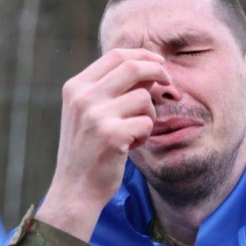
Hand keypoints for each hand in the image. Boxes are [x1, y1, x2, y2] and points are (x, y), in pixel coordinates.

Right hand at [35, 48, 171, 240]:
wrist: (75, 189)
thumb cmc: (87, 151)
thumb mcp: (87, 113)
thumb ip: (109, 89)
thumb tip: (148, 69)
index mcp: (75, 87)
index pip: (115, 55)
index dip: (143, 55)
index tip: (159, 63)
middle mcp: (83, 97)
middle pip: (133, 67)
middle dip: (159, 72)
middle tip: (170, 84)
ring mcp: (95, 115)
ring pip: (144, 98)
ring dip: (149, 115)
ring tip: (135, 132)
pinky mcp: (111, 135)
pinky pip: (146, 122)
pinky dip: (145, 135)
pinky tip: (130, 147)